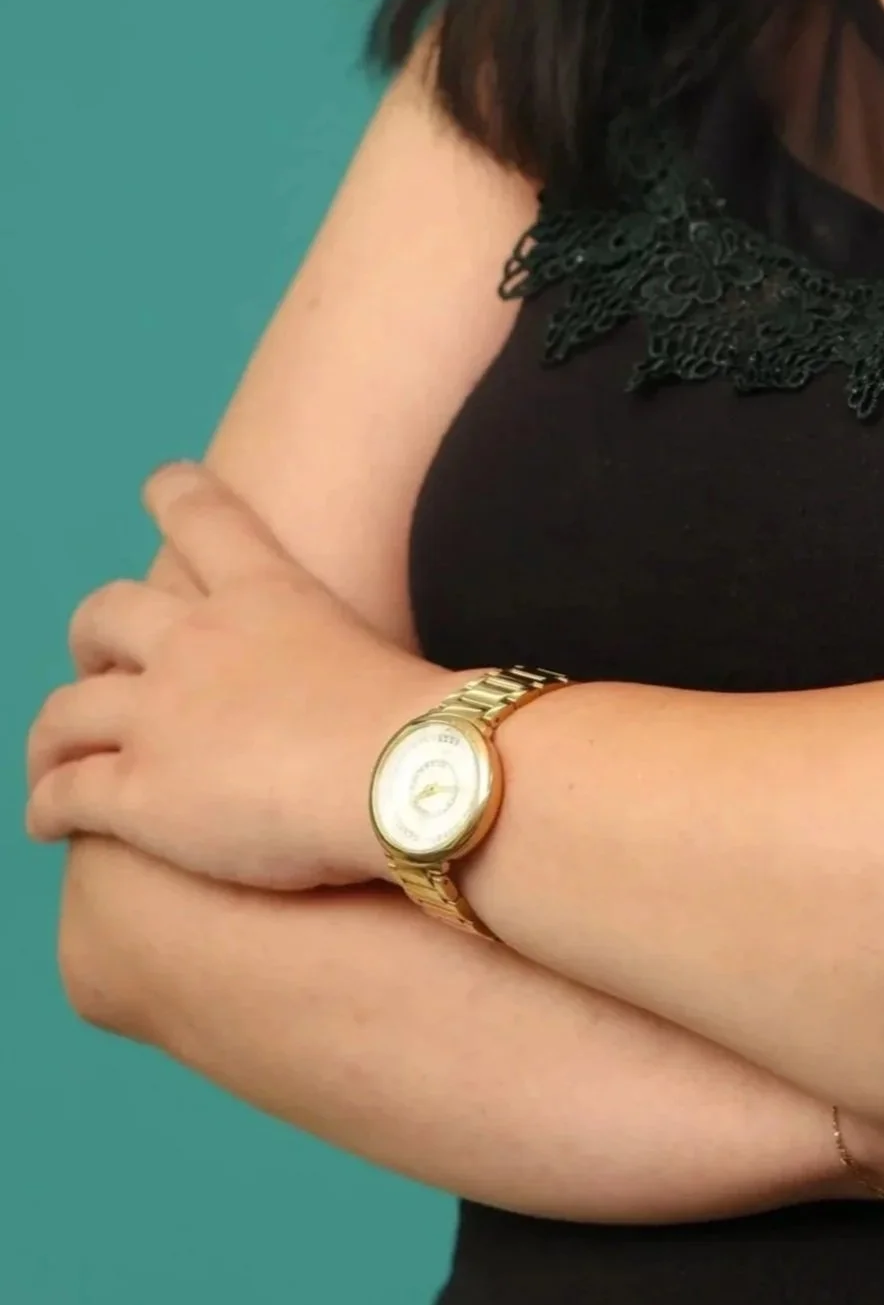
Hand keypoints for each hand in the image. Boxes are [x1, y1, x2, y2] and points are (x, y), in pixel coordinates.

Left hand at [24, 462, 461, 890]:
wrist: (403, 774)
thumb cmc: (417, 719)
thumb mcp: (376, 648)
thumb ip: (337, 652)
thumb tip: (354, 690)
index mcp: (266, 593)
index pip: (203, 517)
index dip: (173, 493)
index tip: (156, 484)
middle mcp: (197, 640)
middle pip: (107, 613)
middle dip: (90, 636)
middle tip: (99, 664)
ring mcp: (159, 714)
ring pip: (66, 711)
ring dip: (51, 736)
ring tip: (52, 758)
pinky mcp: (137, 791)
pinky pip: (64, 792)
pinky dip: (46, 804)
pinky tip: (47, 820)